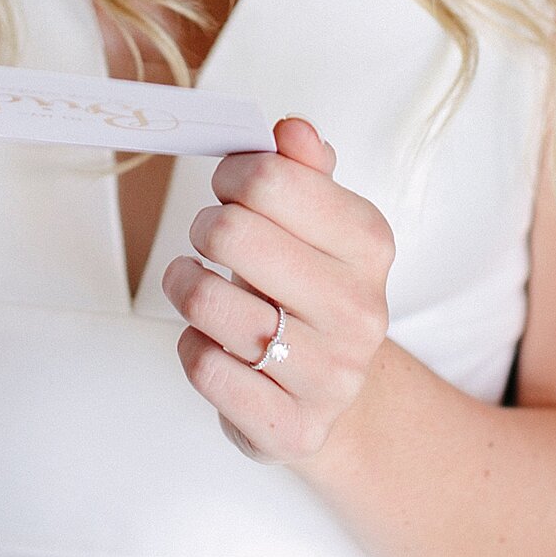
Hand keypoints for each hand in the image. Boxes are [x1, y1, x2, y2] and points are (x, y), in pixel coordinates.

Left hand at [161, 116, 394, 465]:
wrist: (338, 394)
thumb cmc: (312, 291)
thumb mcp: (320, 223)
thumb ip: (304, 170)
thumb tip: (292, 129)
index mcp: (369, 244)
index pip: (273, 179)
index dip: (232, 174)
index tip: (228, 186)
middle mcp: (358, 310)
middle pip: (233, 234)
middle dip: (205, 226)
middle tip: (209, 234)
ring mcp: (329, 375)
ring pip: (210, 305)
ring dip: (186, 286)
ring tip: (196, 283)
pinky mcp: (292, 428)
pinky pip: (205, 368)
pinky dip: (193, 346)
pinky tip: (211, 340)